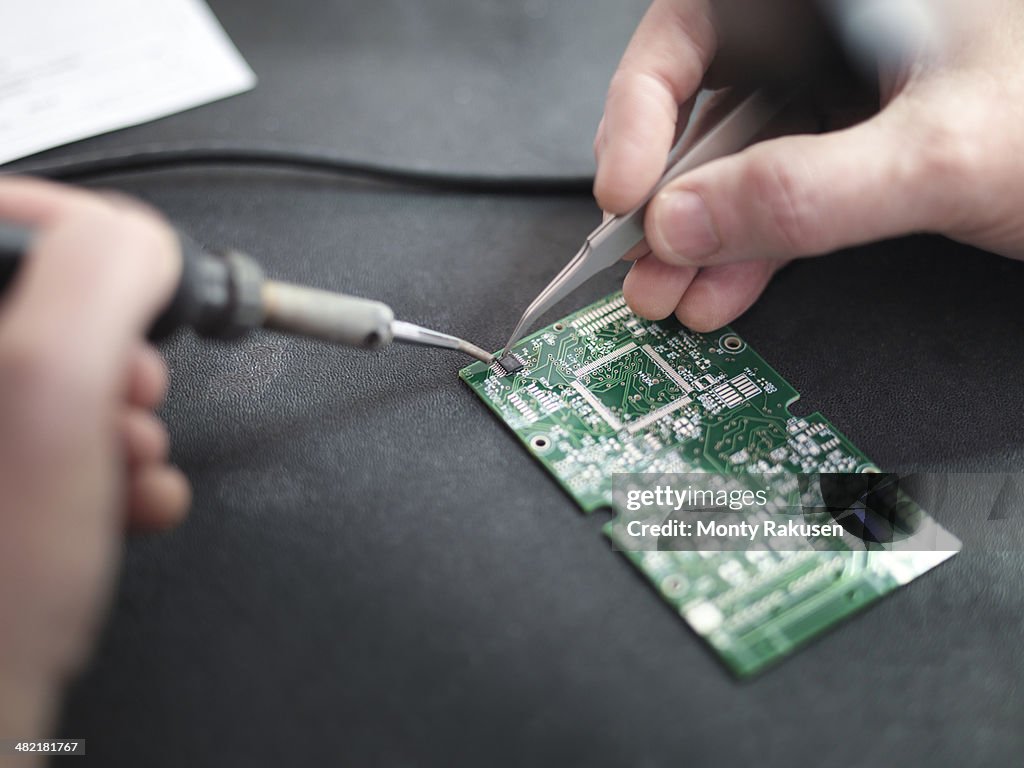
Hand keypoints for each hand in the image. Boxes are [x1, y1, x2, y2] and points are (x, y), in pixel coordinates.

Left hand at [0, 179, 189, 745]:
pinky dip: (111, 464)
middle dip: (110, 345)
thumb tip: (146, 248)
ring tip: (136, 456)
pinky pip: (54, 446)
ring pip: (51, 382)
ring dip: (122, 414)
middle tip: (132, 386)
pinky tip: (134, 499)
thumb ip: (99, 284)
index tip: (134, 265)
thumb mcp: (49, 404)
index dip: (70, 227)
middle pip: (31, 307)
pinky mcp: (0, 494)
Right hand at [594, 0, 1023, 330]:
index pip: (694, 22)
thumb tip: (687, 222)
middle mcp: (837, 24)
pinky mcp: (865, 141)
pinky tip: (728, 287)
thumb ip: (810, 190)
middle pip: (708, 101)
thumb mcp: (945, 152)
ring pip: (743, 157)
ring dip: (703, 236)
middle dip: (668, 196)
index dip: (640, 108)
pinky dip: (755, 245)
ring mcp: (851, 86)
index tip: (624, 190)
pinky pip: (787, 190)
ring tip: (672, 296)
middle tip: (639, 264)